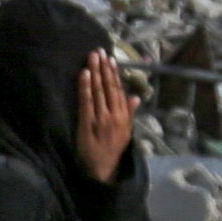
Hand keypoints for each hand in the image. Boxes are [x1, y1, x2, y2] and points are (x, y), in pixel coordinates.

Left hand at [75, 49, 136, 184]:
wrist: (104, 169)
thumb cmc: (113, 150)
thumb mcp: (126, 132)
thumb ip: (130, 113)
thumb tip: (137, 97)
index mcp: (123, 116)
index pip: (118, 90)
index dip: (114, 74)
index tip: (111, 59)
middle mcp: (113, 115)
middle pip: (108, 87)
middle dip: (103, 68)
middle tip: (99, 51)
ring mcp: (100, 119)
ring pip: (97, 91)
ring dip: (94, 72)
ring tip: (92, 57)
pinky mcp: (87, 123)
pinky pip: (86, 102)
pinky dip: (85, 87)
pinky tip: (84, 74)